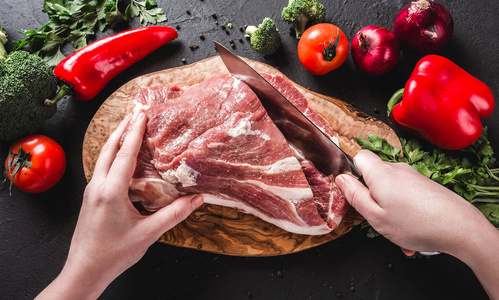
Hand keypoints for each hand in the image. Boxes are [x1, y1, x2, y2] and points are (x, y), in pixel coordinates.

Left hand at [37, 112, 202, 298]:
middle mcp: (98, 186)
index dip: (136, 132)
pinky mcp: (92, 197)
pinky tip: (122, 158)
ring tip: (129, 128)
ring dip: (117, 140)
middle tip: (136, 113)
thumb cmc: (114, 254)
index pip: (125, 154)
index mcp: (111, 191)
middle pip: (109, 148)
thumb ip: (174, 214)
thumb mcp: (148, 234)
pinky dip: (113, 155)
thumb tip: (197, 199)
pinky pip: (102, 168)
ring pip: (103, 157)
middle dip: (123, 128)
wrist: (84, 271)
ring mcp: (92, 191)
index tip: (143, 114)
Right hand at [335, 150, 488, 254]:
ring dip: (390, 208)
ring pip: (391, 189)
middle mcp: (397, 169)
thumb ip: (354, 195)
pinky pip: (406, 196)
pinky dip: (405, 211)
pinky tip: (412, 231)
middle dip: (372, 196)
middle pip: (374, 176)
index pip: (359, 156)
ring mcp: (414, 176)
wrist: (460, 227)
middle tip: (377, 218)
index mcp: (380, 173)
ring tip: (398, 231)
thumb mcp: (374, 215)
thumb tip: (341, 179)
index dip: (352, 171)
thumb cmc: (415, 223)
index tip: (354, 190)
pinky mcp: (426, 186)